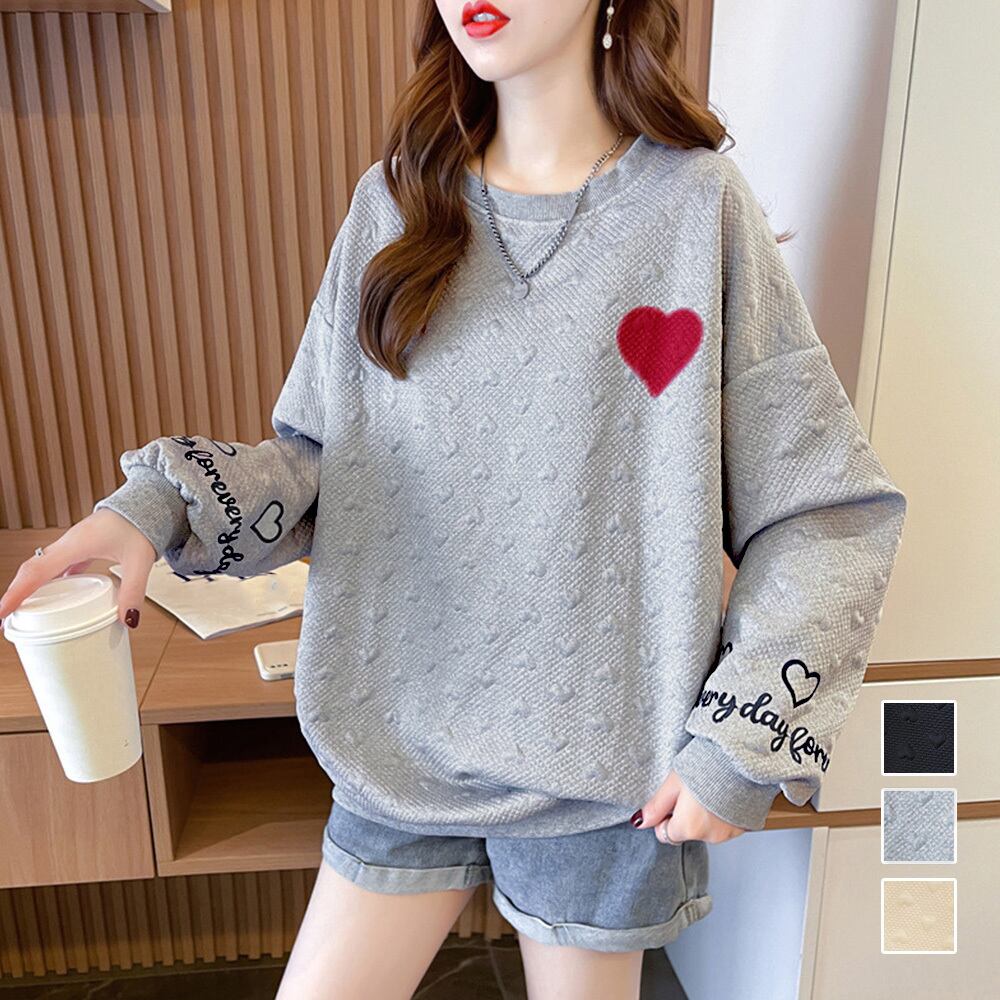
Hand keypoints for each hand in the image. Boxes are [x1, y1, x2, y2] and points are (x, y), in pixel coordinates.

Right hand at [0, 509, 154, 629]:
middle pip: (32, 570)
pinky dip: (51, 580)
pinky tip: (56, 594)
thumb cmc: (142, 523)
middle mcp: (69, 543)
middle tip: (5, 617)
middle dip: (16, 593)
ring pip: (43, 567)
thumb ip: (134, 590)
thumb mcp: (140, 560)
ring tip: (24, 610)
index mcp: (76, 544)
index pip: (37, 572)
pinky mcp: (82, 546)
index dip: (17, 593)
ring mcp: (74, 543)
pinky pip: (58, 565)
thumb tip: (128, 619)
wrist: (147, 501)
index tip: (1, 612)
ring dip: (30, 587)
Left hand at [632, 770, 747, 844]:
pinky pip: (724, 826)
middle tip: (692, 792)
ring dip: (704, 816)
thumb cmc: (707, 767)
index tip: (673, 800)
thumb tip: (640, 822)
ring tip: (710, 790)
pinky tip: (723, 796)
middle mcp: (709, 836)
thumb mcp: (673, 783)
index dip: (666, 817)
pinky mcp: (742, 828)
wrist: (741, 760)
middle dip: (686, 816)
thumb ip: (656, 806)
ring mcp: (728, 834)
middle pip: (687, 832)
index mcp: (688, 828)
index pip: (666, 835)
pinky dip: (721, 815)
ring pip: (706, 829)